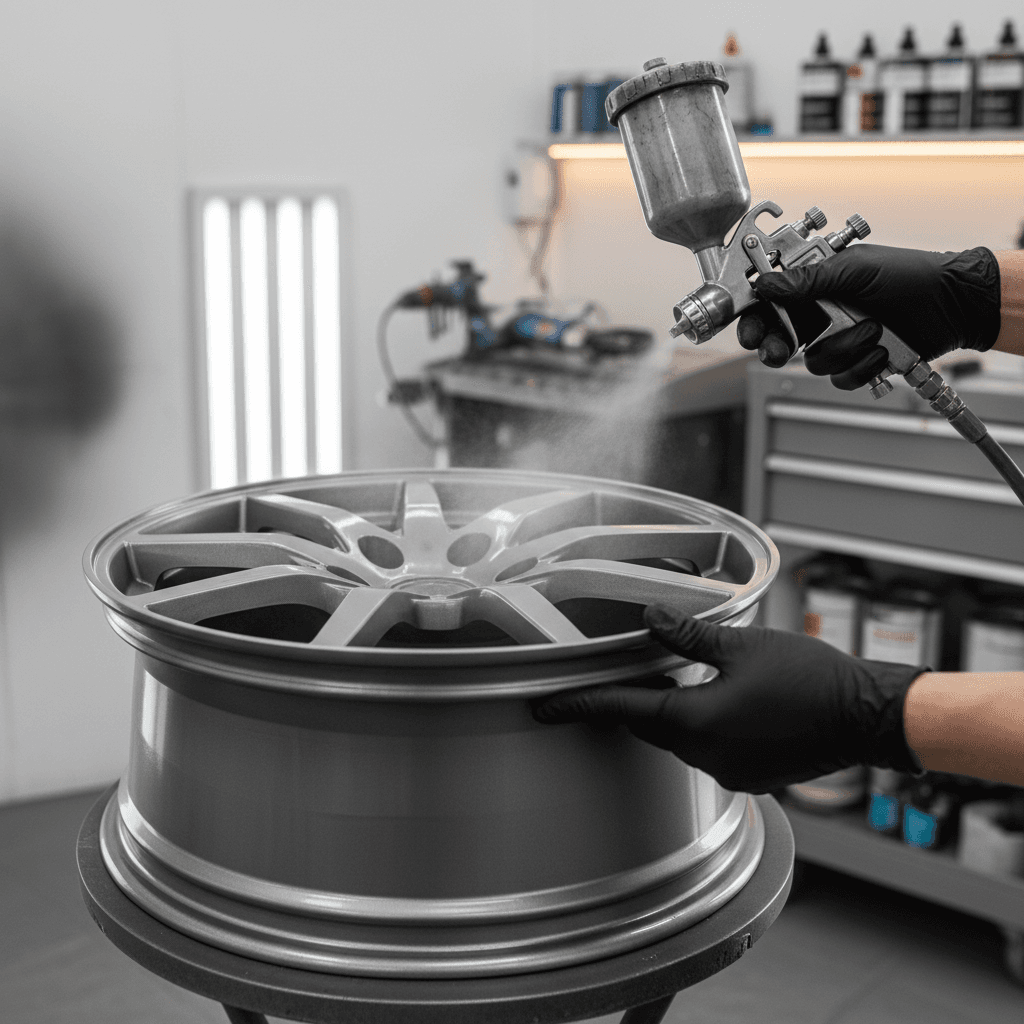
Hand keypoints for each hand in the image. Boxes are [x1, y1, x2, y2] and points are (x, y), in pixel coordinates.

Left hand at [533, 603, 924, 793]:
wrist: (867, 716)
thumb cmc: (812, 678)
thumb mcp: (742, 645)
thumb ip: (688, 635)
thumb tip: (649, 619)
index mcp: (697, 722)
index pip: (623, 711)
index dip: (579, 705)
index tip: (545, 709)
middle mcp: (707, 755)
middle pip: (650, 727)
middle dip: (631, 701)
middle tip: (615, 675)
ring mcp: (730, 771)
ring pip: (679, 739)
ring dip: (669, 711)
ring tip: (667, 677)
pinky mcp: (751, 774)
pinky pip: (708, 750)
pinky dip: (698, 726)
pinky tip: (711, 700)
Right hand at [736, 244, 1000, 389]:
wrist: (954, 305)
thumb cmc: (912, 276)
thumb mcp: (854, 271)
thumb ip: (806, 280)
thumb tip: (766, 284)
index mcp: (816, 287)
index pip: (771, 305)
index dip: (754, 320)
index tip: (750, 331)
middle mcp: (823, 314)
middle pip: (780, 340)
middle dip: (777, 348)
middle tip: (780, 350)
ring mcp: (840, 340)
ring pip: (813, 362)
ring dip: (844, 349)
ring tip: (872, 330)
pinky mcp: (858, 363)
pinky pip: (840, 378)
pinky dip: (862, 367)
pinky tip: (880, 349)